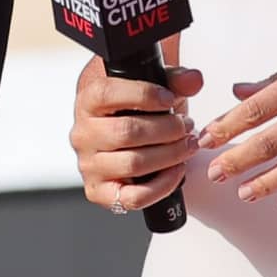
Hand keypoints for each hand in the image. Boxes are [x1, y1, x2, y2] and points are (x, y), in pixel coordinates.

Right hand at [70, 56, 202, 216]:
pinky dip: (162, 185)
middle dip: (167, 129)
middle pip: (127, 132)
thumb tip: (193, 80)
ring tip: (187, 145)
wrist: (122, 134)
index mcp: (88, 101)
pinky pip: (133, 197)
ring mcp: (89, 165)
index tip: (170, 98)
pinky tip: (177, 170)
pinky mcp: (100, 192)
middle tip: (186, 126)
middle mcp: (83, 134)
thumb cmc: (136, 109)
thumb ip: (175, 79)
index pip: (107, 94)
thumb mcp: (153, 86)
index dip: (143, 95)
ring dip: (170, 155)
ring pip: (133, 164)